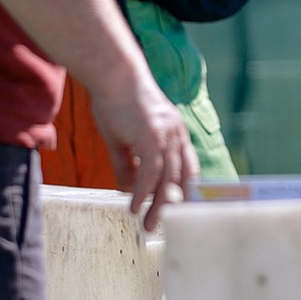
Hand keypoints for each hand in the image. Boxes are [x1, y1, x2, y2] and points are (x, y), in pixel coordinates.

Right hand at [93, 76, 194, 229]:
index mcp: (175, 133)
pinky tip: (135, 206)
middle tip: (163, 226)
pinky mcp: (152, 135)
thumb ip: (127, 165)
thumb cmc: (115, 101)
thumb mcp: (122, 139)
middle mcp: (176, 135)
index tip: (182, 211)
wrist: (112, 73)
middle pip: (181, 178)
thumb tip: (129, 190)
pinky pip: (150, 172)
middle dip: (174, 205)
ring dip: (159, 205)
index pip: (188, 168)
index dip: (186, 190)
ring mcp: (166, 135)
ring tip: (149, 225)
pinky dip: (143, 192)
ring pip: (168, 179)